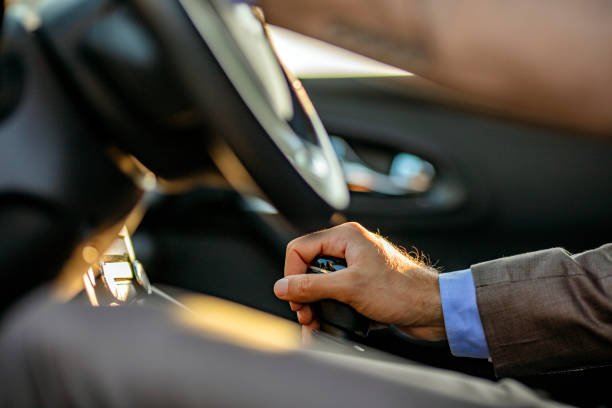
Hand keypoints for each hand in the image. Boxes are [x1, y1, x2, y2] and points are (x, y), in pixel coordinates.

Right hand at [274, 222, 445, 340]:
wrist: (434, 309)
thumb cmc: (402, 291)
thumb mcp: (350, 288)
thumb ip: (312, 286)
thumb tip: (283, 287)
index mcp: (345, 237)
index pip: (300, 249)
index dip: (292, 274)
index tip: (294, 297)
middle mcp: (348, 249)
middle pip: (308, 268)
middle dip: (302, 294)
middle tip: (305, 314)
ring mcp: (355, 268)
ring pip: (320, 285)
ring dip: (313, 305)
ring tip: (314, 323)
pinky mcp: (361, 287)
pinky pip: (334, 296)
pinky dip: (328, 310)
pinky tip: (327, 325)